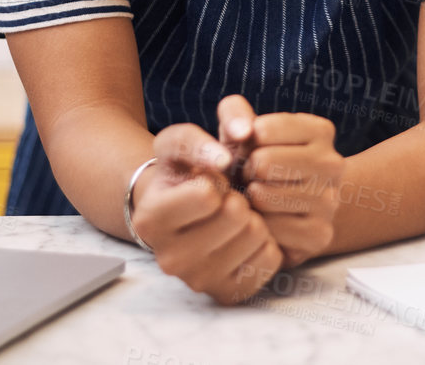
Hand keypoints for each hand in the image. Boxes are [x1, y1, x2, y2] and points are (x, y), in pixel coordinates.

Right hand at [129, 121, 283, 303]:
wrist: (182, 212)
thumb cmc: (184, 174)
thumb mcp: (181, 142)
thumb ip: (204, 131)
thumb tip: (241, 132)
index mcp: (151, 220)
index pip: (207, 194)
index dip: (216, 178)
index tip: (208, 182)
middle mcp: (170, 259)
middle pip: (236, 215)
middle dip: (237, 197)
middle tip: (224, 199)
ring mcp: (199, 281)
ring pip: (257, 235)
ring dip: (253, 216)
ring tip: (233, 216)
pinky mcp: (228, 293)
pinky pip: (273, 258)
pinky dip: (267, 241)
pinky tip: (245, 236)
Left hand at [218, 94, 344, 267]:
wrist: (283, 209)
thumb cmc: (256, 162)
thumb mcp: (243, 130)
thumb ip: (235, 114)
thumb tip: (243, 132)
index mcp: (320, 131)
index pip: (262, 130)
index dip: (244, 144)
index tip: (251, 152)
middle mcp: (333, 163)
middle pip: (263, 163)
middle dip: (245, 172)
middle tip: (250, 179)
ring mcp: (331, 200)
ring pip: (263, 197)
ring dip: (247, 201)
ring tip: (255, 199)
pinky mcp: (320, 234)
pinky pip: (270, 230)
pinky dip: (257, 228)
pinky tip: (264, 223)